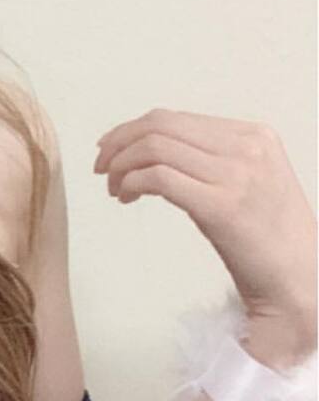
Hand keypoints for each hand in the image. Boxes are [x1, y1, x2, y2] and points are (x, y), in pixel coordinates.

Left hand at [93, 108, 316, 344]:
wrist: (301, 281)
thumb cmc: (270, 237)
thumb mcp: (248, 178)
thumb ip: (212, 156)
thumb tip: (151, 144)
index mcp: (254, 135)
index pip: (174, 118)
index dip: (132, 131)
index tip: (111, 149)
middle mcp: (247, 148)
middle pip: (159, 125)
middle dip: (119, 142)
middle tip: (102, 167)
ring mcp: (237, 175)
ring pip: (154, 147)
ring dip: (121, 166)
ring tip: (116, 189)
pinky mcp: (223, 206)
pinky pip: (158, 177)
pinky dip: (131, 183)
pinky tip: (127, 198)